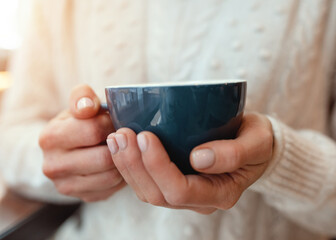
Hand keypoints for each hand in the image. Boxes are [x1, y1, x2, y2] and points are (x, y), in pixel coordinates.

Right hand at [39, 85, 124, 201]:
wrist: (66, 149)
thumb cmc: (78, 122)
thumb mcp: (77, 104)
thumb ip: (82, 97)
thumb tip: (88, 107)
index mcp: (50, 138)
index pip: (93, 130)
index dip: (110, 123)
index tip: (113, 120)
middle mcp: (53, 166)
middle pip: (104, 158)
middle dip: (119, 145)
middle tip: (124, 137)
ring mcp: (67, 186)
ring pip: (111, 176)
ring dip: (123, 161)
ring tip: (123, 149)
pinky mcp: (83, 197)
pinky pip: (113, 188)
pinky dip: (122, 175)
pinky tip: (119, 162)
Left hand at [107, 113, 272, 213]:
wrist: (253, 144)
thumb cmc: (256, 141)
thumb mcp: (256, 142)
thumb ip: (234, 153)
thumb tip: (199, 158)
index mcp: (220, 194)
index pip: (180, 190)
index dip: (158, 166)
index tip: (146, 135)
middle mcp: (198, 200)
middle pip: (157, 194)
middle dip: (134, 165)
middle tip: (121, 135)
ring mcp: (184, 193)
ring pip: (146, 191)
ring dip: (126, 165)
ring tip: (116, 137)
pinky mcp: (173, 181)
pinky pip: (145, 181)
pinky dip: (129, 164)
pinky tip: (120, 144)